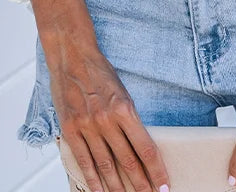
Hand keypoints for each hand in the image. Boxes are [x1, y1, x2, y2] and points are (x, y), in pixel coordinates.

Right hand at [48, 38, 170, 191]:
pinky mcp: (71, 130)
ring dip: (118, 188)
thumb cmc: (100, 73)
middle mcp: (107, 120)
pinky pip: (84, 161)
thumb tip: (140, 149)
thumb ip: (130, 120)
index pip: (146, 148)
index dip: (157, 170)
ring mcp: (88, 126)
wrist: (72, 56)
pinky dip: (93, 180)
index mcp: (125, 109)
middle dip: (142, 185)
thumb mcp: (123, 93)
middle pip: (128, 161)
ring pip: (106, 166)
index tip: (165, 185)